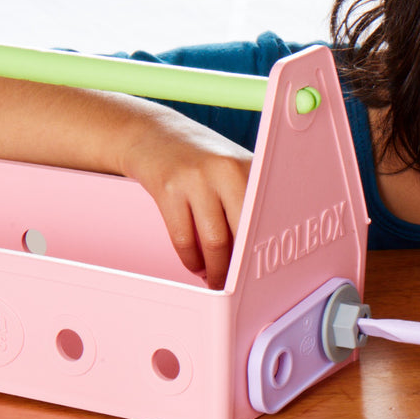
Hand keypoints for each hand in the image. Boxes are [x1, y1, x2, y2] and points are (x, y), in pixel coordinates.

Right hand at [119, 114, 253, 289]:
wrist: (153, 133)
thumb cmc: (201, 159)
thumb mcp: (232, 168)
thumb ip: (249, 201)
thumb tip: (261, 252)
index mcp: (250, 166)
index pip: (266, 218)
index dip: (264, 250)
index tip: (263, 273)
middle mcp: (226, 169)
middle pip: (242, 233)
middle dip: (240, 267)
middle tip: (237, 284)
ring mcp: (196, 178)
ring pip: (214, 242)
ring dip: (215, 270)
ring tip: (215, 278)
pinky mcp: (168, 188)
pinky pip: (183, 239)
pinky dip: (191, 260)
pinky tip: (196, 264)